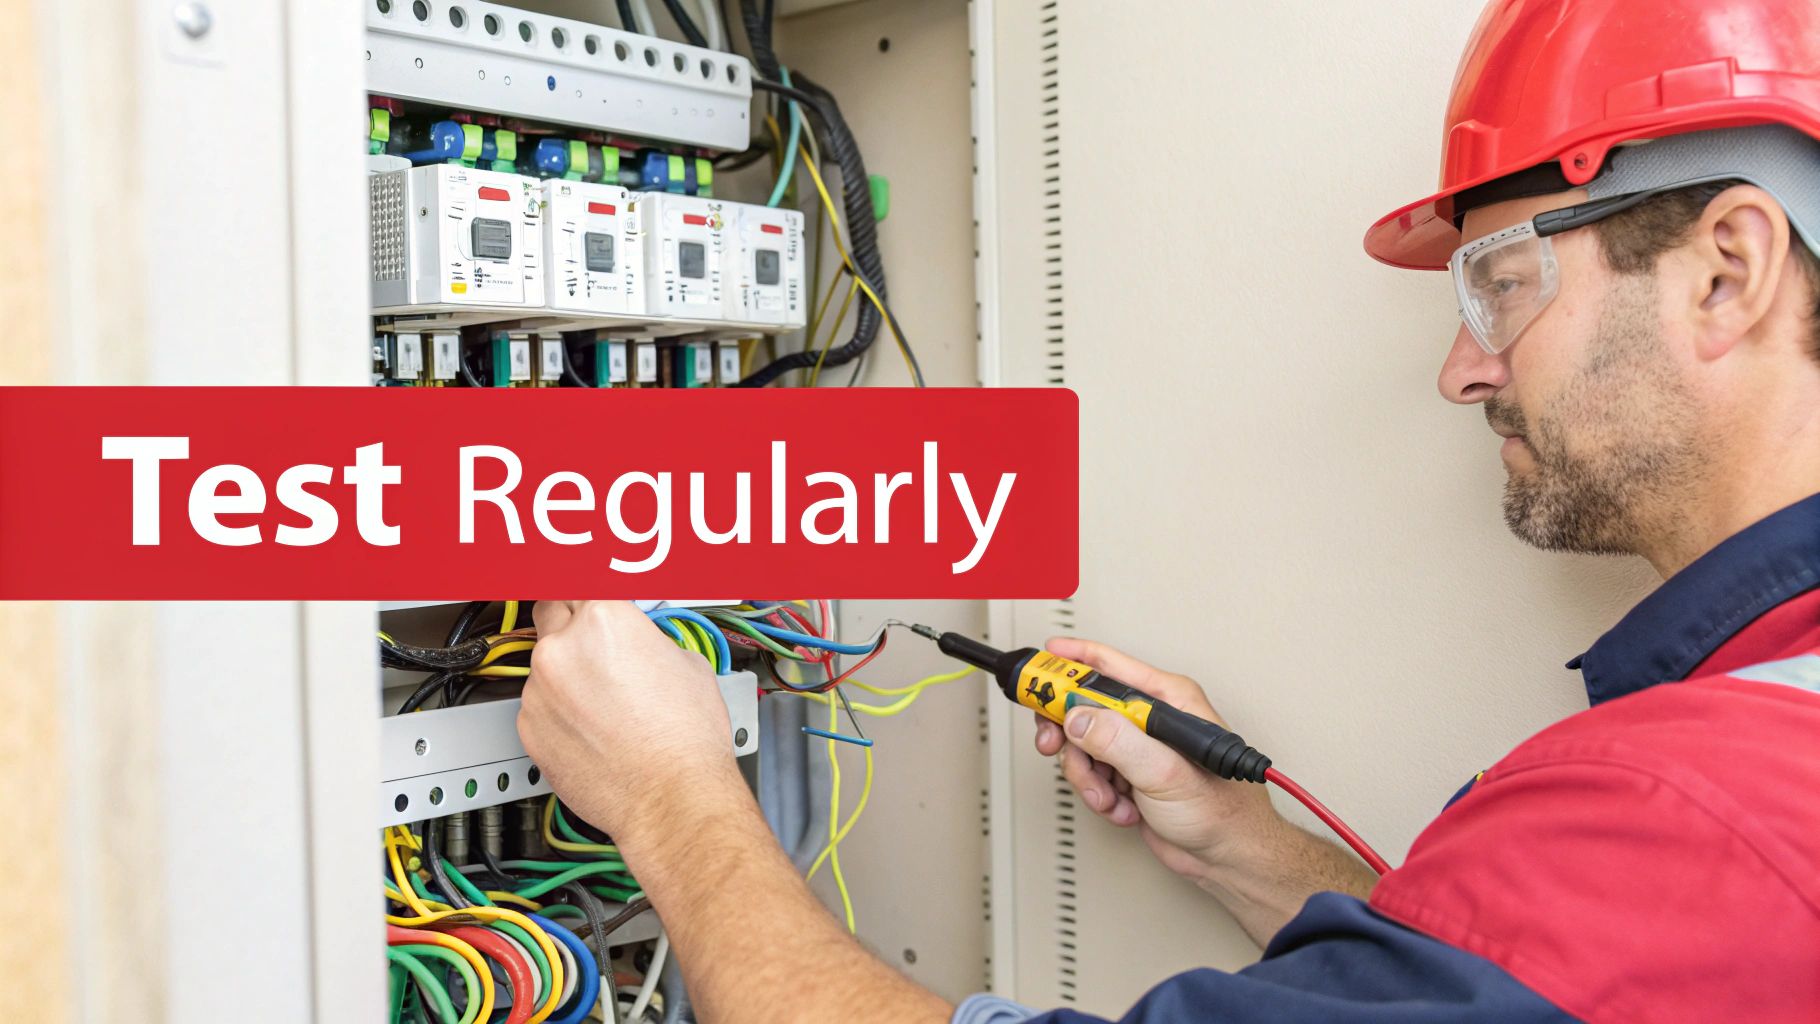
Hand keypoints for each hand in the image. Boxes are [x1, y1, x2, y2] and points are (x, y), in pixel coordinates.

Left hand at [517, 601, 737, 846]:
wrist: (670, 798)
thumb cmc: (685, 739)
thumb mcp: (686, 661)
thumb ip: (645, 637)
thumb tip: (636, 637)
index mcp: (604, 620)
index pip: (580, 581)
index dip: (589, 591)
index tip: (589, 594)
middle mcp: (562, 649)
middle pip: (549, 609)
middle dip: (570, 620)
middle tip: (593, 638)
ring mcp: (539, 690)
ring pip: (544, 664)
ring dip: (565, 672)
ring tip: (605, 702)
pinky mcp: (528, 728)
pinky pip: (538, 705)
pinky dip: (558, 710)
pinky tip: (592, 728)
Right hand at [1034, 637, 1280, 885]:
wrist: (1228, 858)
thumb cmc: (1223, 812)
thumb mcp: (1165, 772)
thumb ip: (1118, 742)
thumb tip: (1078, 717)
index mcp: (1168, 700)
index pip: (1109, 667)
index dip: (1071, 661)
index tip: (1040, 662)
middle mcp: (1151, 719)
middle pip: (1086, 706)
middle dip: (1067, 731)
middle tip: (1052, 742)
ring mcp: (1138, 748)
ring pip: (1083, 746)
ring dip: (1088, 777)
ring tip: (1109, 796)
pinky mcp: (1129, 775)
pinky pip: (1092, 774)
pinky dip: (1099, 796)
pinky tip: (1124, 809)